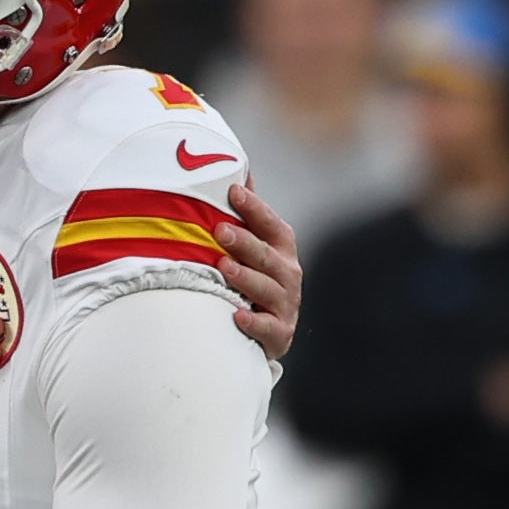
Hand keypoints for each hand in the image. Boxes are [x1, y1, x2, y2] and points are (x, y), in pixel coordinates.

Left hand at [220, 181, 302, 362]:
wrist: (268, 335)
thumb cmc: (256, 282)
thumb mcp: (256, 248)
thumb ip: (249, 216)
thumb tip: (239, 173)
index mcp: (282, 249)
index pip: (271, 224)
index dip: (254, 208)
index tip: (234, 192)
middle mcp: (288, 274)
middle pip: (266, 255)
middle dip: (244, 242)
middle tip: (219, 229)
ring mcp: (285, 305)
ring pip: (266, 289)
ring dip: (245, 277)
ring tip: (223, 267)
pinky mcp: (279, 334)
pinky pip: (267, 327)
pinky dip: (253, 322)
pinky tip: (237, 315)